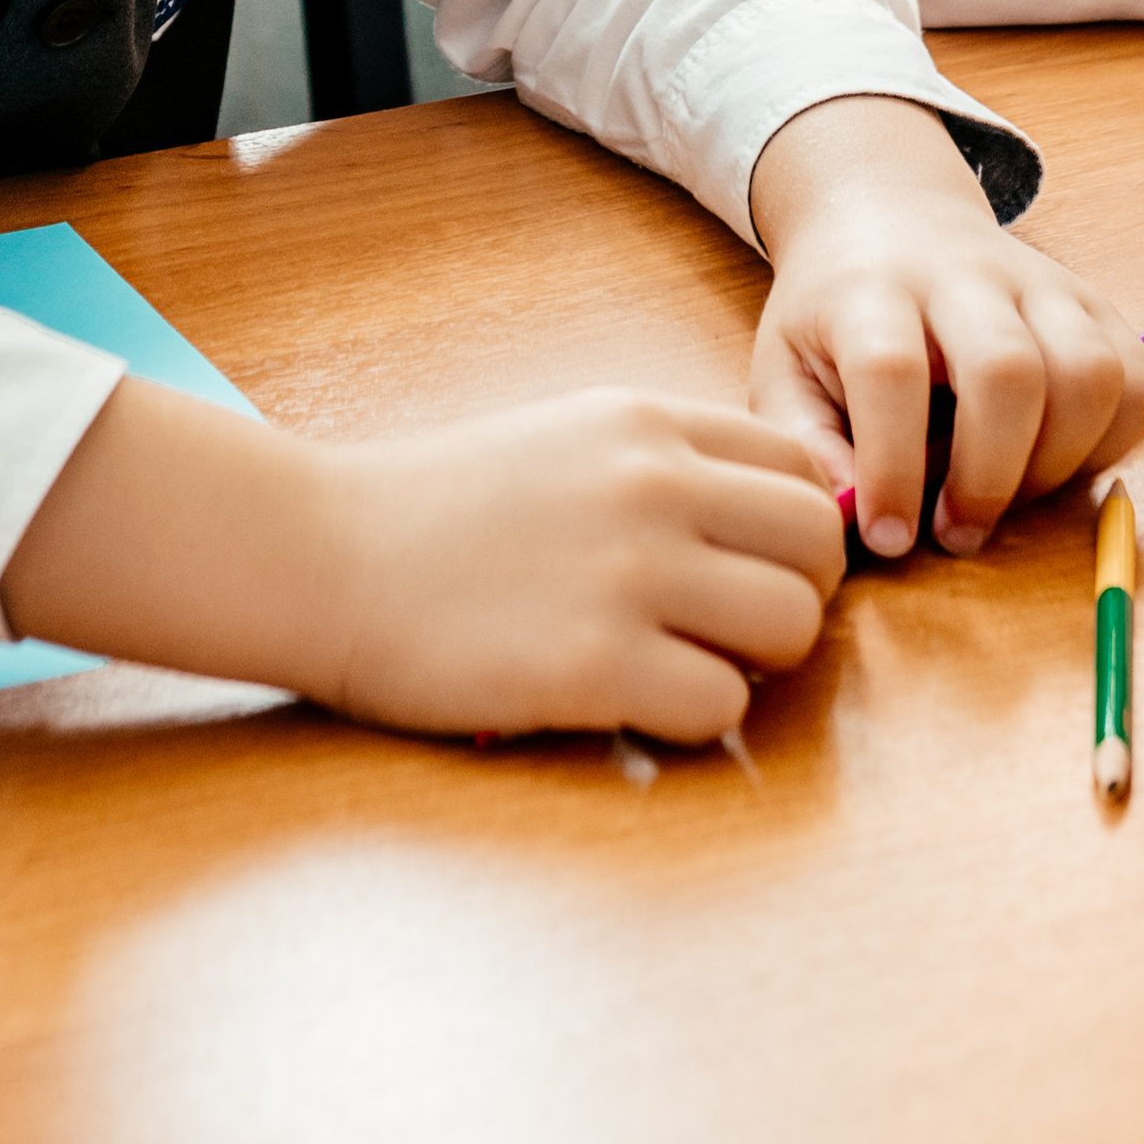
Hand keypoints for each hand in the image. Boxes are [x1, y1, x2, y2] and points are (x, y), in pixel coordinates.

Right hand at [314, 389, 845, 737]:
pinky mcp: (595, 664)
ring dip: (755, 665)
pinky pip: (721, 705)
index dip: (790, 534)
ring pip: (791, 628)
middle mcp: (652, 484)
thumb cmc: (439, 509)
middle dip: (796, 600)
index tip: (744, 571)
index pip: (799, 470)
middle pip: (820, 545)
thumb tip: (769, 526)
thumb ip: (664, 467)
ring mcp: (628, 573)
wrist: (323, 554)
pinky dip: (694, 720)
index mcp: (645, 423)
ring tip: (686, 668)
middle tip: (732, 633)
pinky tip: (634, 705)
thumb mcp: (565, 440)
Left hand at [746, 96, 1143, 558]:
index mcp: (871, 290)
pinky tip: (1056, 460)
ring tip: (1008, 494)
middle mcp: (963, 276)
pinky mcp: (1095, 303)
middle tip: (957, 530)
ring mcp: (1041, 282)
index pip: (890, 371)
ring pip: (1090, 374)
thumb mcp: (785, 369)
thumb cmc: (835, 317)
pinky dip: (1112, 444)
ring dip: (1058, 463)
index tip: (887, 537)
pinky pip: (1138, 381)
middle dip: (990, 476)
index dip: (892, 467)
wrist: (888, 217)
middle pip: (1007, 369)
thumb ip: (805, 445)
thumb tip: (852, 516)